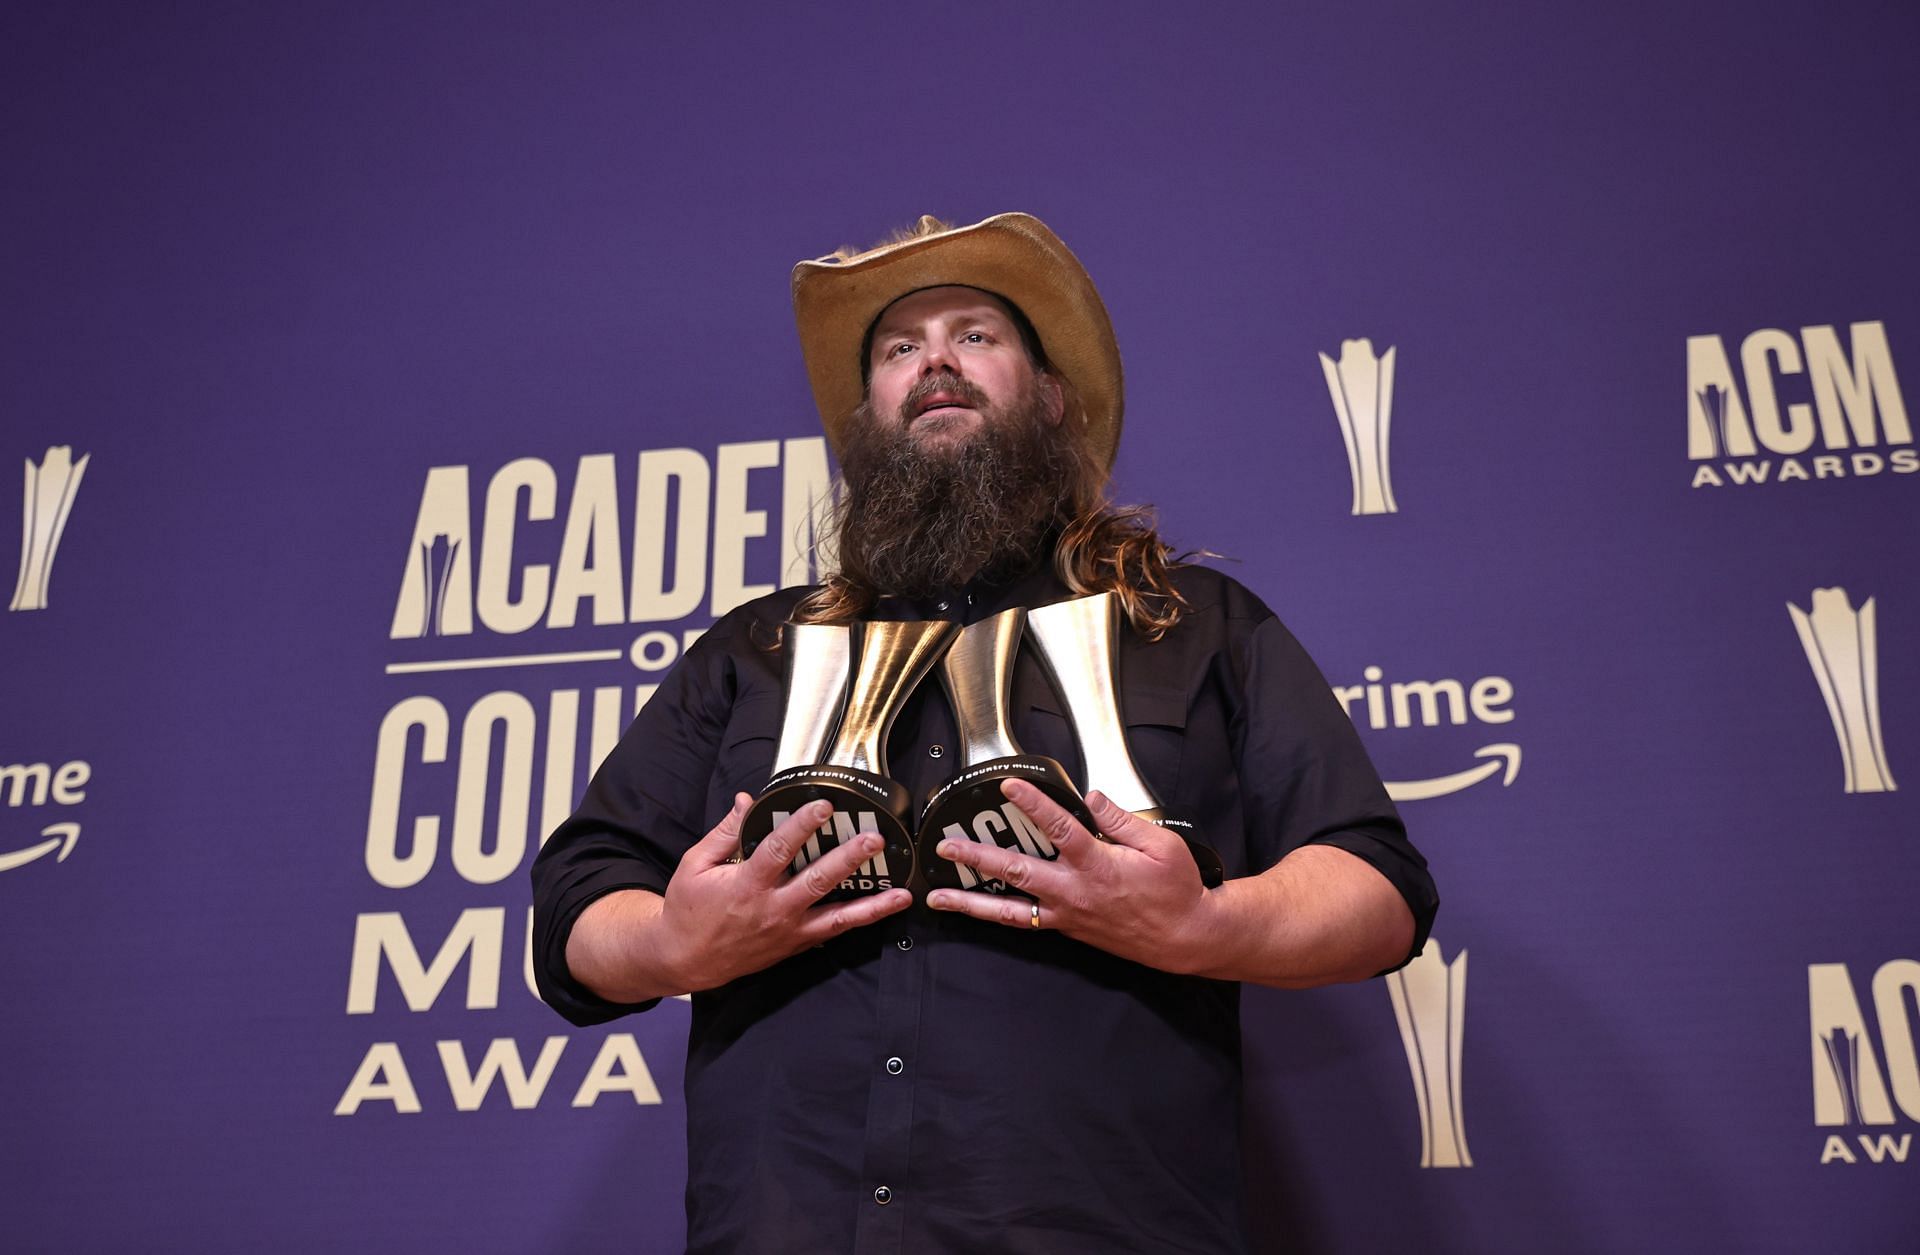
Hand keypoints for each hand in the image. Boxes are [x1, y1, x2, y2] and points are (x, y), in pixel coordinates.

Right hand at [650, 793, 912, 991]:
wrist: (684, 959)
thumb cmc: (688, 909)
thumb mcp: (695, 866)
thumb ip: (724, 833)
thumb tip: (747, 800)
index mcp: (745, 885)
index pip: (779, 850)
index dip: (802, 825)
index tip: (824, 805)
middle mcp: (772, 910)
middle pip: (817, 882)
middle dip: (848, 859)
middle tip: (874, 840)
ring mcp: (787, 932)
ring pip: (837, 918)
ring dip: (872, 904)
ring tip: (902, 893)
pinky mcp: (795, 945)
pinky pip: (833, 933)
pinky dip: (860, 922)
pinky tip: (885, 911)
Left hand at [926, 780, 1216, 972]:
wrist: (1185, 938)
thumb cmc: (1177, 890)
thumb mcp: (1161, 846)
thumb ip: (1122, 820)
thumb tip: (1091, 797)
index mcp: (1098, 865)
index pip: (1058, 828)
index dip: (1033, 804)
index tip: (1009, 786)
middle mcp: (1074, 892)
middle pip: (1017, 871)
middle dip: (978, 857)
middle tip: (946, 846)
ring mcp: (1066, 914)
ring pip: (1009, 909)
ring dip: (970, 902)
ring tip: (938, 897)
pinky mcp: (1066, 928)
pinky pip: (1024, 923)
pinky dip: (997, 916)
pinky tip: (976, 910)